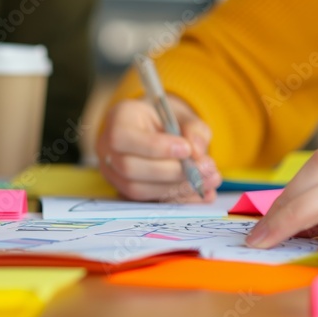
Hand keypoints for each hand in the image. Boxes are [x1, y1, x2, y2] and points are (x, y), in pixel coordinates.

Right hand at [96, 96, 220, 201]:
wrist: (158, 131)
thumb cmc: (166, 119)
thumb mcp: (183, 115)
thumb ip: (193, 129)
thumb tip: (197, 151)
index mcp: (117, 120)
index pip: (122, 137)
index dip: (154, 147)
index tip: (187, 149)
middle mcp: (107, 149)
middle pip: (129, 168)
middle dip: (170, 172)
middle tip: (206, 169)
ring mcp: (113, 173)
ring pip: (137, 189)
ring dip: (176, 188)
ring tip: (210, 180)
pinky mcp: (125, 191)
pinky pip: (148, 201)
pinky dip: (178, 199)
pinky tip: (202, 193)